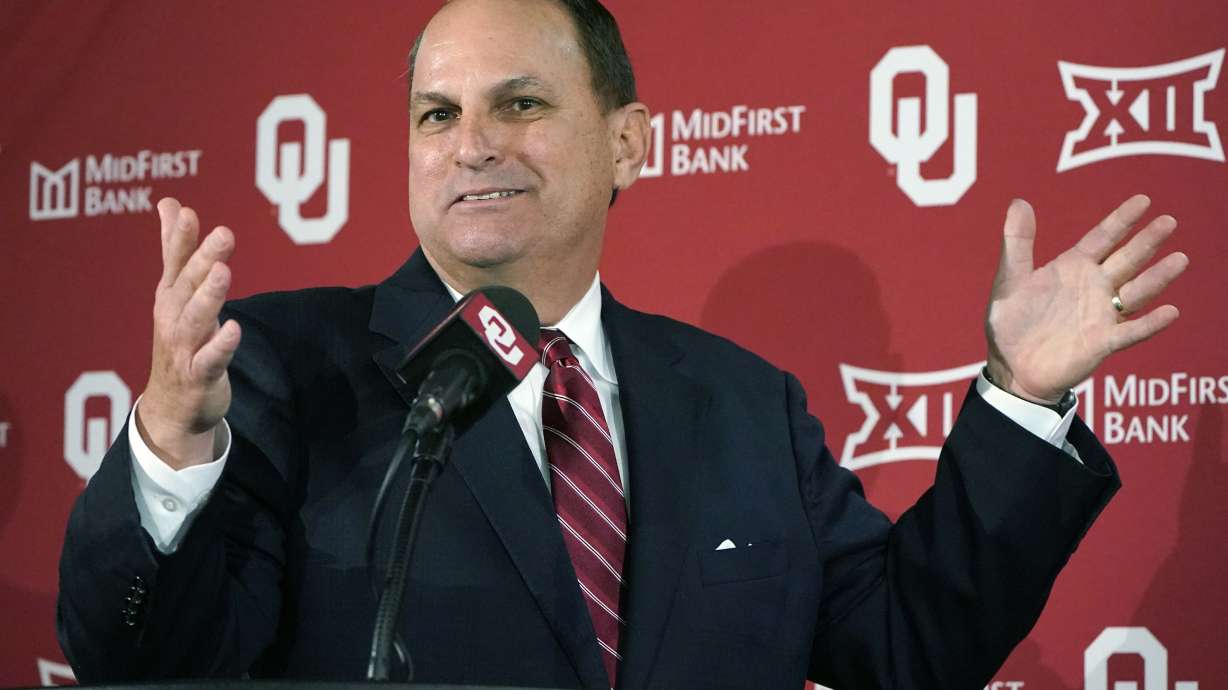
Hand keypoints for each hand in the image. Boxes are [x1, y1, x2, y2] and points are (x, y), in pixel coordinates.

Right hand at [137, 198, 240, 469]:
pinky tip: (234, 329)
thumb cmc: (179, 339)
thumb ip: (175, 247)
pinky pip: (211, 359)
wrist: (172, 406)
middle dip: (203, 258)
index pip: (175, 261)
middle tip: (223, 233)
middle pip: (188, 284)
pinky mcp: (200, 374)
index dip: (180, 238)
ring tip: (223, 272)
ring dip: (209, 296)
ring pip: (197, 318)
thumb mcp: (174, 292)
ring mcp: (184, 347)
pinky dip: (221, 345)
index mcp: (170, 295)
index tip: (188, 212)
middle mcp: (173, 317)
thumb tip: (171, 203)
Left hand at [984, 195, 1187, 404]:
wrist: (1011, 367)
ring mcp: (1100, 315)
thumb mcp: (1010, 279)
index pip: (1102, 239)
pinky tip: (1170, 312)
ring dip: (1157, 278)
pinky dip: (1150, 324)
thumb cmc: (1011, 323)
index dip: (1121, 220)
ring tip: (1179, 259)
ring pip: (1136, 292)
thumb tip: (1019, 201)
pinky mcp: (1102, 342)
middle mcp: (1093, 287)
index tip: (1143, 201)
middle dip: (1147, 241)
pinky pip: (1131, 332)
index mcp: (1072, 269)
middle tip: (1168, 221)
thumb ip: (1017, 243)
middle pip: (1126, 260)